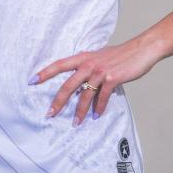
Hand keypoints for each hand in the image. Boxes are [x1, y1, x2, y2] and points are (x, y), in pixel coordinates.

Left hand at [31, 37, 162, 125]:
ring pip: (85, 95)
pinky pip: (102, 97)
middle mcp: (89, 64)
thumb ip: (88, 66)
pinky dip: (98, 108)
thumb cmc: (121, 55)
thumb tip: (80, 81)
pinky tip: (95, 116)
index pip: (59, 65)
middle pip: (68, 85)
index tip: (31, 81)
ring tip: (76, 123)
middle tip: (50, 114)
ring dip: (80, 111)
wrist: (142, 49)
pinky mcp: (113, 79)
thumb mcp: (100, 56)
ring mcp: (100, 72)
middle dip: (58, 102)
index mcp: (83, 58)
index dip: (44, 73)